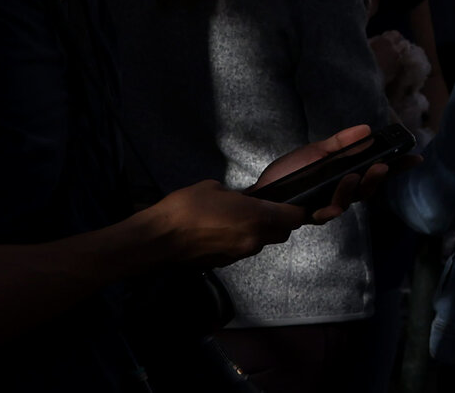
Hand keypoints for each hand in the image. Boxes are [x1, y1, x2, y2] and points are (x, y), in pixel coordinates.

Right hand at [142, 181, 309, 267]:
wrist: (158, 239)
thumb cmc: (187, 207)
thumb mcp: (216, 189)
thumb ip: (239, 197)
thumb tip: (243, 201)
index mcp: (257, 217)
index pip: (295, 217)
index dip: (296, 209)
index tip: (291, 202)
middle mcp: (254, 240)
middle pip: (281, 233)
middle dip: (279, 222)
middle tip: (265, 209)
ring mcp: (239, 254)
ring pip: (261, 243)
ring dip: (258, 233)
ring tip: (239, 220)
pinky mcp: (224, 264)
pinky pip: (242, 250)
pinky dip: (240, 241)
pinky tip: (223, 232)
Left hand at [256, 125, 400, 222]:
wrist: (261, 194)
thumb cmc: (287, 172)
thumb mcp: (316, 151)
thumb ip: (340, 143)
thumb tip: (368, 129)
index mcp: (345, 173)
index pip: (375, 169)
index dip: (396, 166)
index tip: (415, 158)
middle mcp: (342, 190)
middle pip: (370, 188)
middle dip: (379, 178)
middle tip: (382, 167)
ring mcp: (330, 203)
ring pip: (353, 200)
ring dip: (356, 189)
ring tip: (354, 176)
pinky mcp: (315, 215)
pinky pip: (330, 212)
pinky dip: (334, 205)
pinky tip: (332, 201)